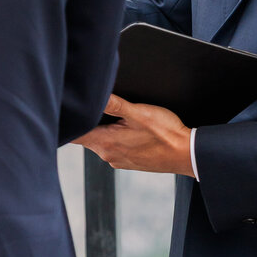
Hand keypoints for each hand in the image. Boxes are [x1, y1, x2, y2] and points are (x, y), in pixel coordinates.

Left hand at [76, 94, 194, 175]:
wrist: (187, 154)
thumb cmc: (165, 134)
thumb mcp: (139, 113)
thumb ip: (114, 105)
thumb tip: (95, 96)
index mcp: (106, 143)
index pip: (75, 134)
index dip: (70, 120)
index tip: (69, 109)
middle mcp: (108, 155)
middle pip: (86, 136)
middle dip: (87, 121)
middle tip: (93, 104)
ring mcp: (118, 159)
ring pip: (100, 140)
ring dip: (103, 128)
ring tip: (112, 115)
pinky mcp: (128, 161)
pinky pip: (113, 146)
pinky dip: (115, 136)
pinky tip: (126, 128)